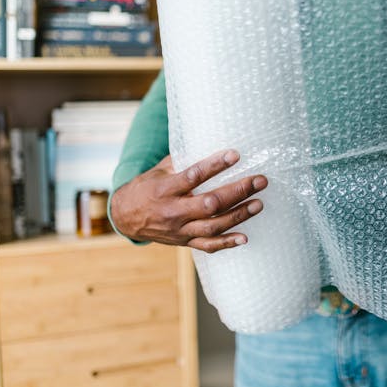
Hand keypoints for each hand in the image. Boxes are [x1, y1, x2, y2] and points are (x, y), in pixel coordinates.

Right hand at [110, 149, 267, 251]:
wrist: (125, 217)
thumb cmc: (147, 187)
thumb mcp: (159, 170)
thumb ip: (182, 160)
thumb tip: (210, 140)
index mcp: (165, 189)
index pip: (193, 176)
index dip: (215, 166)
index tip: (235, 155)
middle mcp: (173, 211)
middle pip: (210, 203)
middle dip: (238, 191)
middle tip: (260, 181)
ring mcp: (179, 230)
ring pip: (213, 226)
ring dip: (238, 215)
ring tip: (259, 204)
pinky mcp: (184, 242)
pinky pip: (208, 246)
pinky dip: (227, 243)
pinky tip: (245, 237)